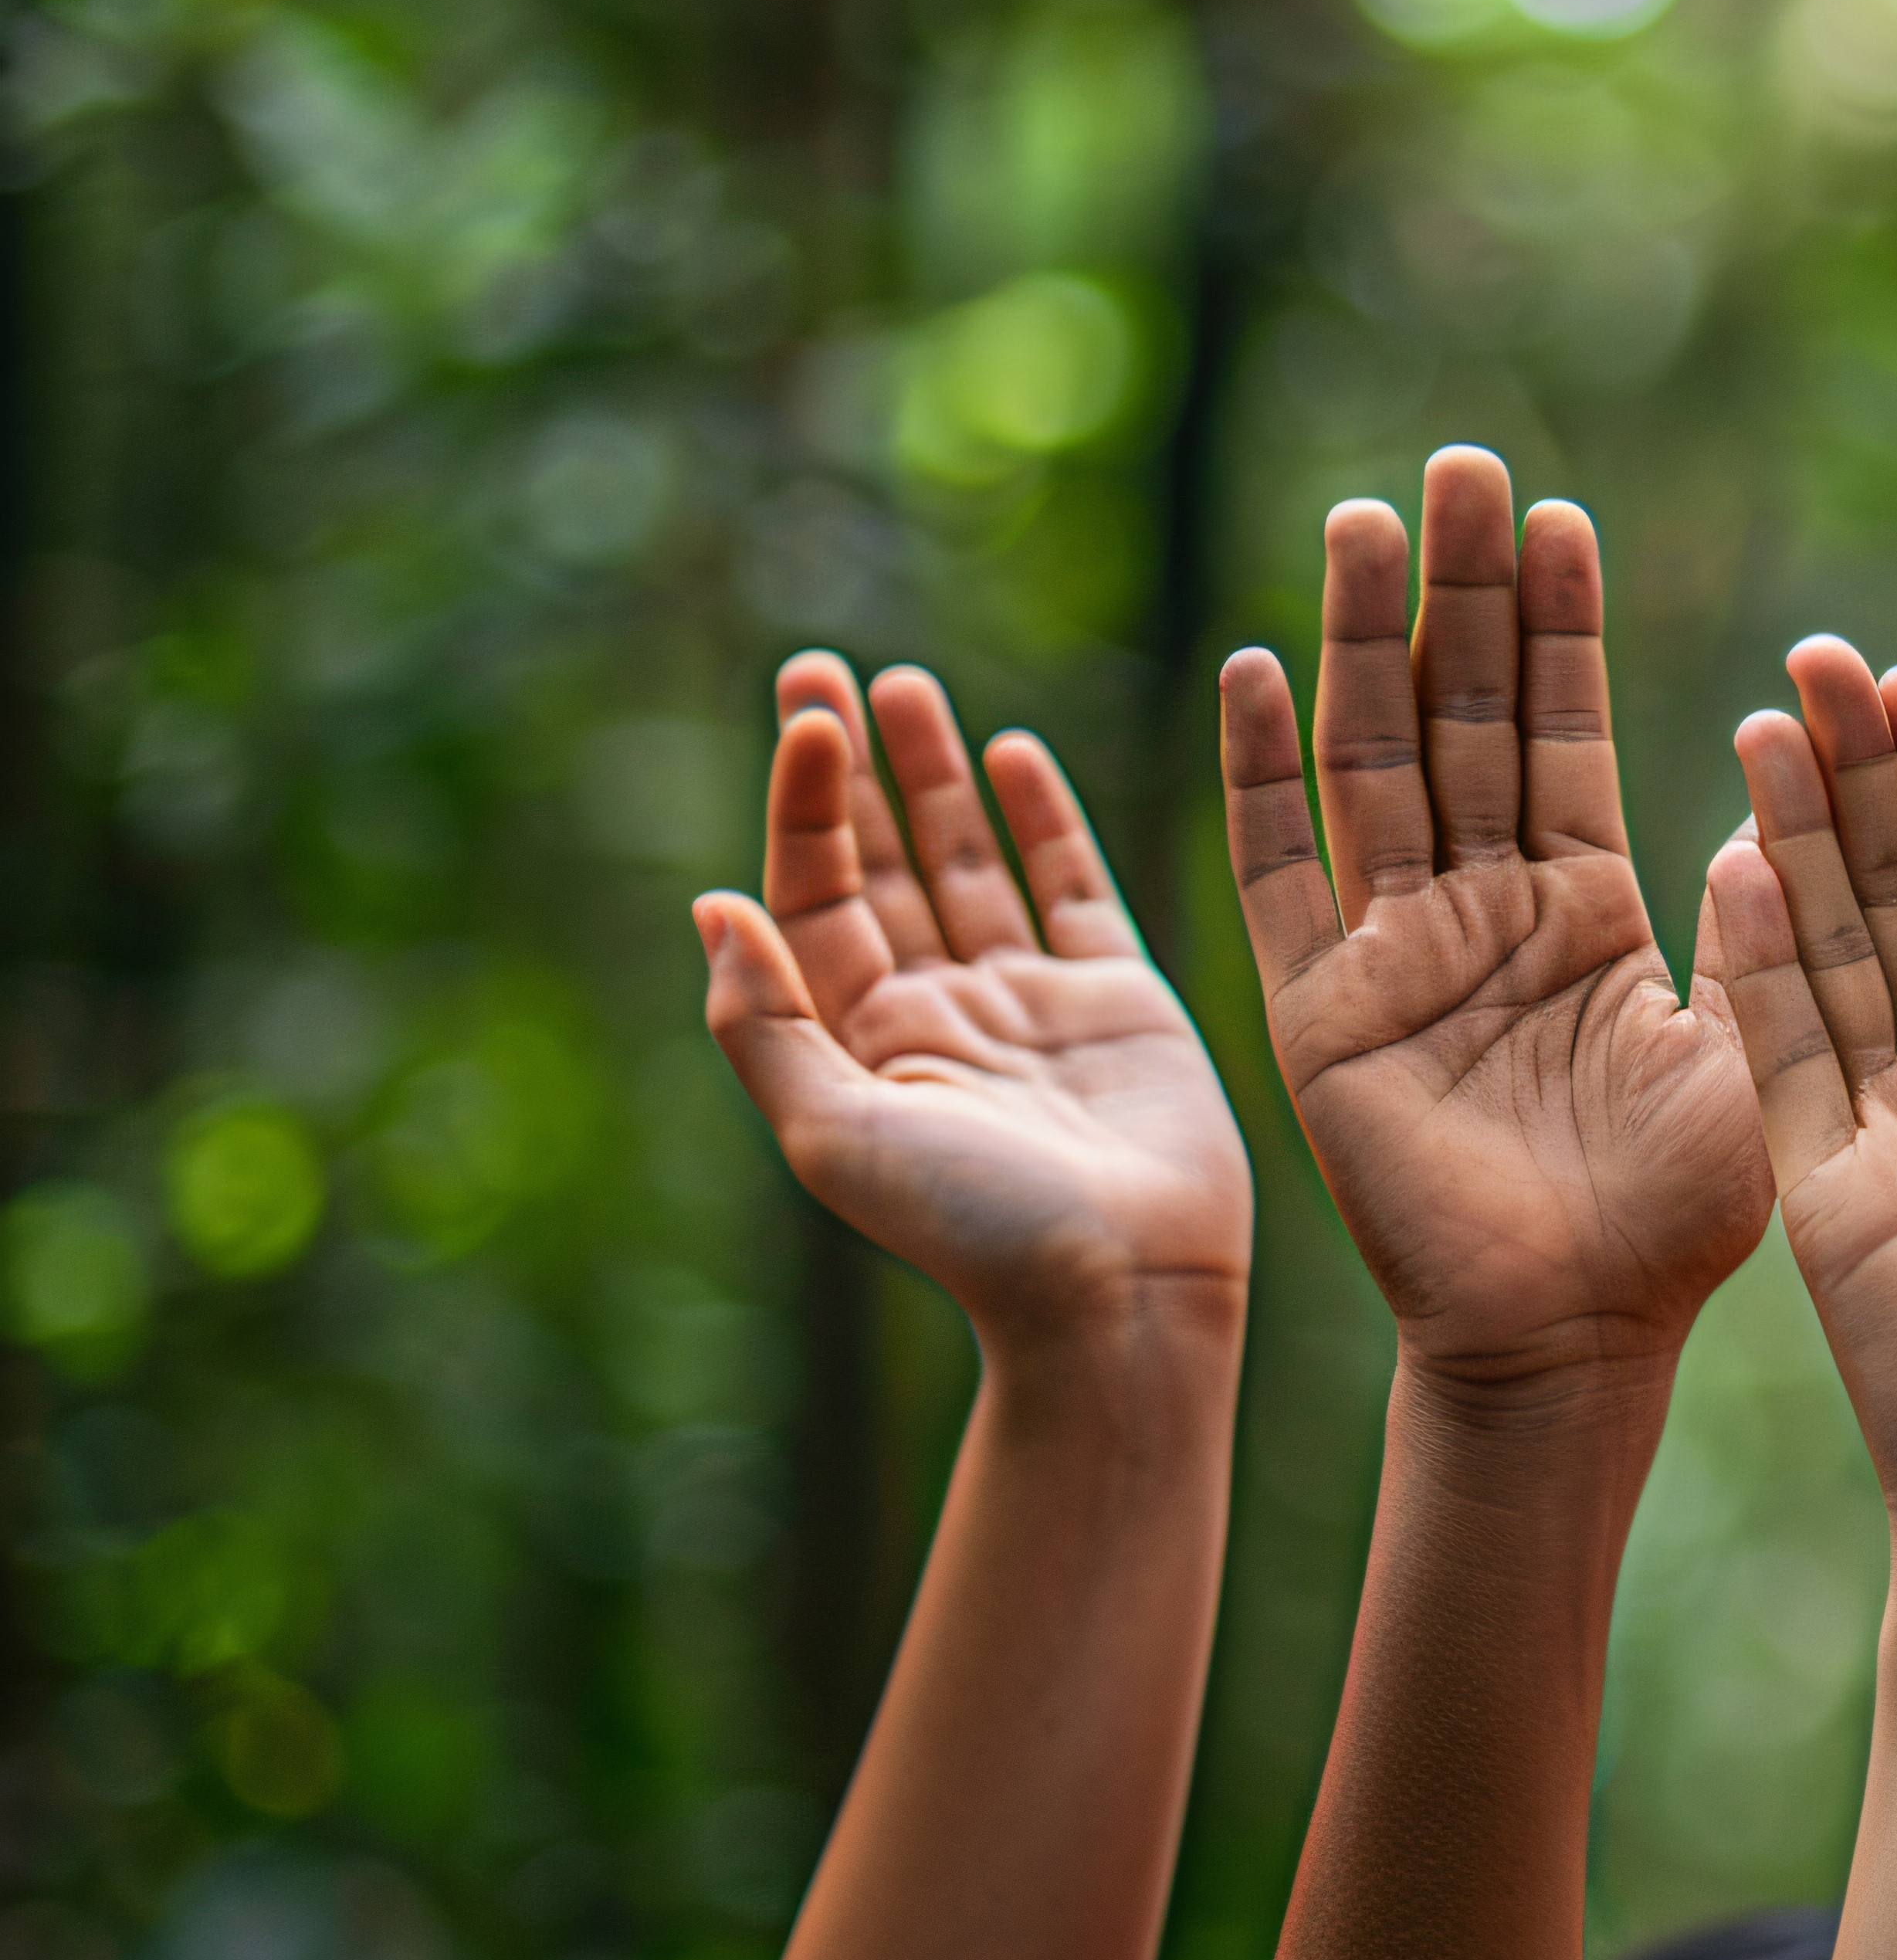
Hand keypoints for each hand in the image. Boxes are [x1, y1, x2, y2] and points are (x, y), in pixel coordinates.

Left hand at [697, 654, 1249, 1342]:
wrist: (1123, 1290)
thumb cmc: (975, 1231)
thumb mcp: (834, 1134)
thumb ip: (766, 1022)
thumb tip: (711, 905)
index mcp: (861, 1041)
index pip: (816, 894)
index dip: (807, 804)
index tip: (812, 716)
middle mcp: (936, 1011)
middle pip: (877, 866)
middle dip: (849, 770)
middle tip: (820, 669)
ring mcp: (1027, 1002)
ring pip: (967, 864)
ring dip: (933, 777)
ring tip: (906, 686)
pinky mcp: (1116, 1000)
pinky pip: (1071, 888)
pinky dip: (1043, 820)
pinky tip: (1013, 753)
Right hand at [1219, 447, 1768, 1388]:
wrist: (1576, 1340)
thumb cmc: (1681, 1221)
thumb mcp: (1758, 1048)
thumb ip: (1767, 928)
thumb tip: (1782, 804)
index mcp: (1584, 908)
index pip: (1561, 730)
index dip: (1556, 624)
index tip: (1555, 513)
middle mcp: (1480, 911)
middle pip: (1459, 714)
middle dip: (1458, 591)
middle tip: (1459, 463)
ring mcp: (1392, 954)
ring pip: (1370, 762)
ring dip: (1360, 640)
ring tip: (1362, 518)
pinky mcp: (1323, 1015)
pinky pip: (1277, 875)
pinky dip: (1257, 775)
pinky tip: (1247, 669)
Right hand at [1707, 641, 1896, 1603]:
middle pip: (1883, 904)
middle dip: (1852, 781)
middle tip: (1824, 654)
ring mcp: (1872, 1139)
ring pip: (1824, 957)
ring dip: (1795, 838)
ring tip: (1774, 712)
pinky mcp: (1825, 1198)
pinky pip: (1783, 1062)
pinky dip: (1757, 967)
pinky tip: (1733, 859)